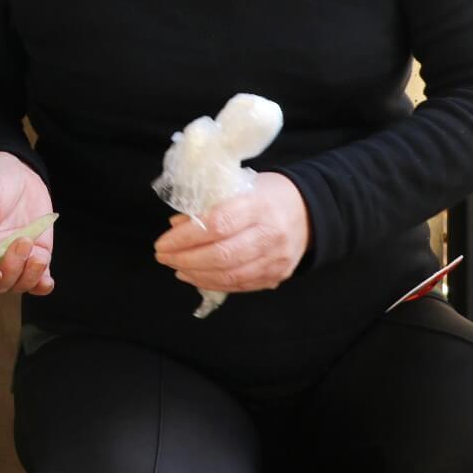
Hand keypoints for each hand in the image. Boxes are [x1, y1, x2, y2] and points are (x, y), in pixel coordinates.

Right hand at [0, 151, 54, 295]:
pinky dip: (42, 285)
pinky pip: (38, 280)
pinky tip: (46, 280)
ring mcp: (14, 258)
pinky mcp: (35, 255)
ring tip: (36, 252)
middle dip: (12, 269)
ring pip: (19, 283)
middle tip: (22, 241)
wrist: (20, 170)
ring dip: (28, 275)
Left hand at [153, 172, 309, 295]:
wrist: (309, 211)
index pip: (216, 225)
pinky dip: (212, 283)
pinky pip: (240, 285)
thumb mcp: (238, 187)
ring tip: (176, 267)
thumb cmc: (267, 195)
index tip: (162, 242)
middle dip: (185, 259)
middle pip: (221, 255)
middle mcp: (269, 234)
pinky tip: (195, 276)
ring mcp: (275, 258)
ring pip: (229, 275)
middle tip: (163, 257)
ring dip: (195, 274)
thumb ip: (207, 206)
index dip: (185, 238)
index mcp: (258, 206)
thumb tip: (175, 226)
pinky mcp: (277, 275)